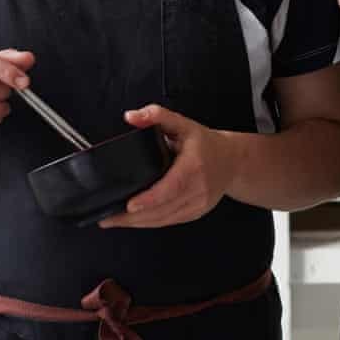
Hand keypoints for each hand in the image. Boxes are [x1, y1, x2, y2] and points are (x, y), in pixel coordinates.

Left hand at [99, 105, 243, 228]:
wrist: (233, 162)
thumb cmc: (206, 144)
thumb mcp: (183, 124)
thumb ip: (157, 116)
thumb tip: (131, 117)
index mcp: (194, 165)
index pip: (171, 186)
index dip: (150, 199)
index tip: (130, 205)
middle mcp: (198, 188)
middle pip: (162, 209)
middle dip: (132, 217)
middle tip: (107, 217)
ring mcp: (197, 204)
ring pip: (164, 219)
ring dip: (137, 223)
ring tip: (113, 221)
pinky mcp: (195, 213)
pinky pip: (169, 222)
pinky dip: (149, 223)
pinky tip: (133, 222)